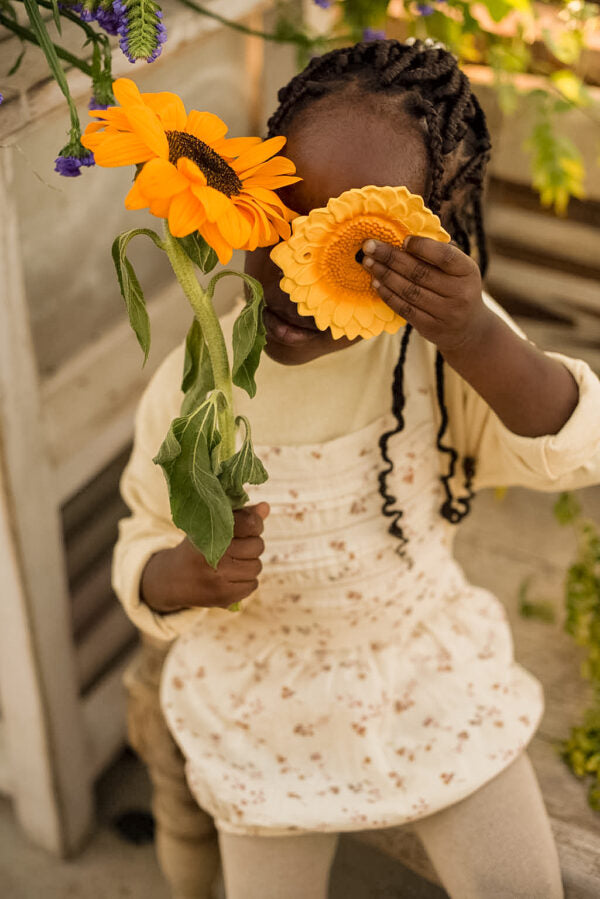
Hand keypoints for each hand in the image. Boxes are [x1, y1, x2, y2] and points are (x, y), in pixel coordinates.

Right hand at [140, 502, 269, 612]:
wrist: (171, 580)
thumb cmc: (196, 548)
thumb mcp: (210, 527)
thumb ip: (240, 516)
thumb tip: (266, 507)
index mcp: (209, 532)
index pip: (249, 524)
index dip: (255, 523)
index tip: (250, 526)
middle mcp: (213, 555)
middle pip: (257, 546)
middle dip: (252, 545)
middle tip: (238, 547)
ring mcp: (218, 578)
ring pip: (256, 567)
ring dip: (249, 564)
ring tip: (233, 563)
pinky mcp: (222, 597)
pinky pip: (253, 585)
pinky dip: (246, 581)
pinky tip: (231, 577)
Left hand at [361, 237, 492, 356]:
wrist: (468, 327)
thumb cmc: (457, 287)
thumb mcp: (459, 268)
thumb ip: (438, 253)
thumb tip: (406, 233)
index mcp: (468, 271)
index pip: (444, 256)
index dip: (422, 247)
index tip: (402, 239)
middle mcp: (460, 293)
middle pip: (420, 273)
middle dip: (391, 257)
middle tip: (369, 246)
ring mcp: (445, 313)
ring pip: (409, 291)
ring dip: (385, 275)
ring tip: (368, 262)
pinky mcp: (430, 327)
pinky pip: (404, 308)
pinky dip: (387, 294)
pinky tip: (375, 282)